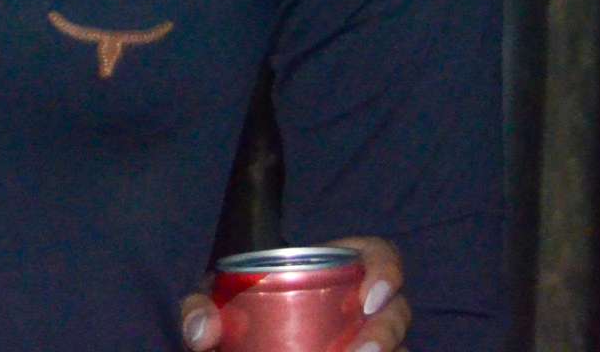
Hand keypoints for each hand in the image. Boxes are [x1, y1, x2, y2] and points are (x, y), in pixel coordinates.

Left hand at [177, 235, 406, 350]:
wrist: (242, 343)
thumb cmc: (237, 308)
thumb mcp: (216, 301)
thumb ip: (200, 308)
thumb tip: (203, 330)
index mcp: (337, 270)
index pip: (381, 256)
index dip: (387, 271)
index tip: (369, 298)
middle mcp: (362, 306)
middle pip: (397, 311)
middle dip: (387, 331)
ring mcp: (366, 337)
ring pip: (400, 344)